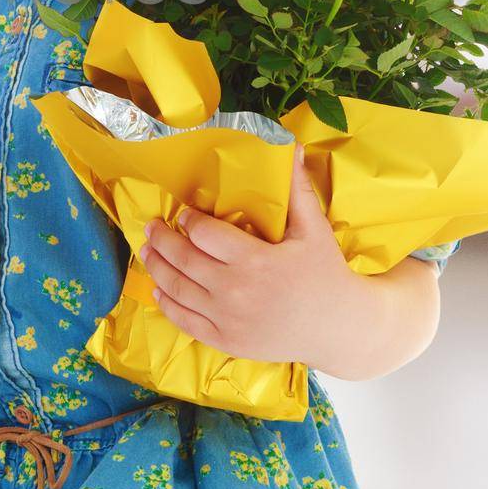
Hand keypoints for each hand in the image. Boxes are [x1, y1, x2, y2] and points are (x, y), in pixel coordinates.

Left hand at [141, 144, 359, 369]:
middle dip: (162, 239)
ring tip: (147, 250)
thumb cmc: (326, 274)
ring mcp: (229, 321)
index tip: (184, 213)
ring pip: (178, 290)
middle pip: (183, 259)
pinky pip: (186, 322)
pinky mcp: (227, 342)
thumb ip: (296, 190)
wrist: (340, 329)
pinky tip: (158, 290)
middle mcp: (236, 292)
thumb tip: (292, 146)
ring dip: (157, 267)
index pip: (204, 234)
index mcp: (255, 261)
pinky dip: (166, 304)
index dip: (189, 220)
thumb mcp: (314, 230)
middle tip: (151, 225)